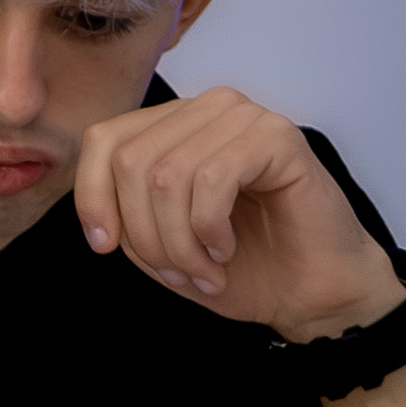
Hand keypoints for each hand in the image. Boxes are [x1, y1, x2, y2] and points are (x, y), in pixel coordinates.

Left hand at [73, 87, 401, 341]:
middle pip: (131, 160)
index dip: (92, 196)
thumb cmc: (245, 267)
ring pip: (167, 174)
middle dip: (144, 233)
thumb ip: (122, 214)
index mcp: (174, 127)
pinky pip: (212, 178)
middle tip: (176, 272)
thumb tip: (95, 211)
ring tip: (203, 271)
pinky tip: (225, 249)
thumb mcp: (158, 243)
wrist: (313, 295)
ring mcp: (244, 117)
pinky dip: (209, 228)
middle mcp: (206, 111)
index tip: (104, 245)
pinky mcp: (278, 137)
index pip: (104, 140)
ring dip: (179, 241)